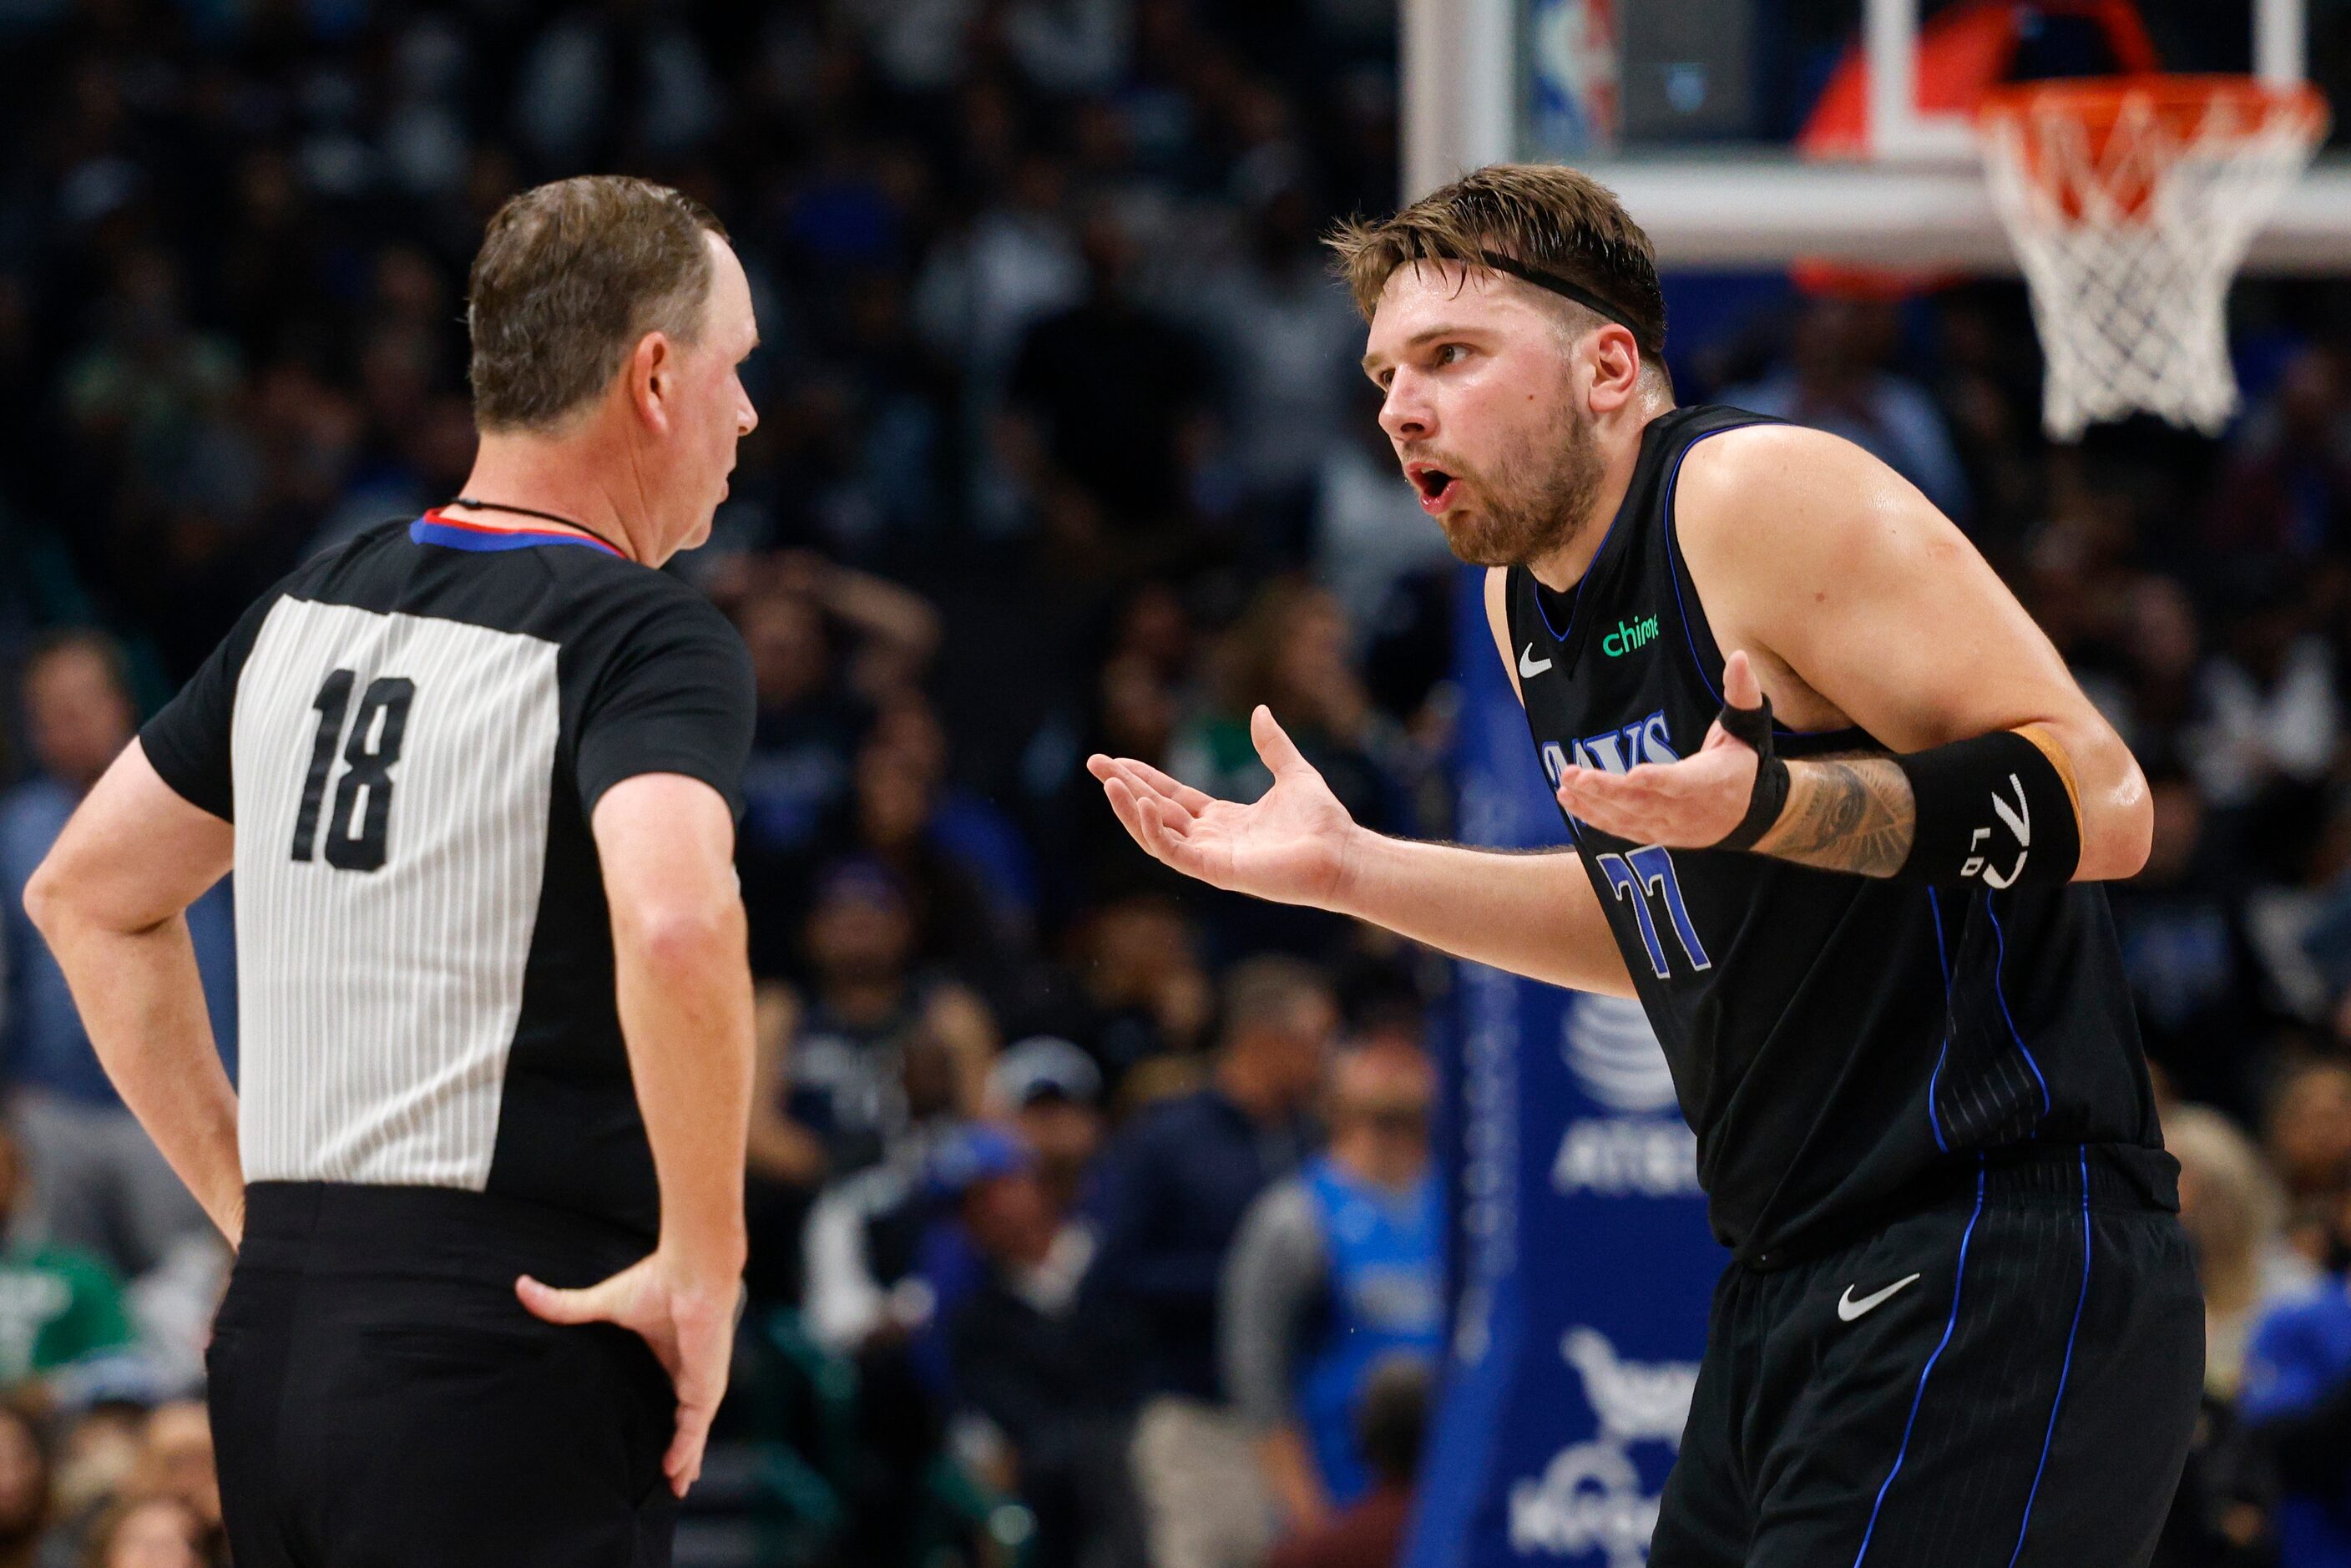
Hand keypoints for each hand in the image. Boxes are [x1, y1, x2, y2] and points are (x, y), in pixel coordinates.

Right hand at [517, 1252, 740, 1496]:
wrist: (692, 1277)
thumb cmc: (657, 1283)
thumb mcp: (604, 1303)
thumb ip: (565, 1305)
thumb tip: (522, 1286)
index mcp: (671, 1354)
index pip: (667, 1393)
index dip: (663, 1416)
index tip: (653, 1437)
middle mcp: (689, 1371)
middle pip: (684, 1419)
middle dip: (681, 1446)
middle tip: (671, 1476)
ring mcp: (701, 1381)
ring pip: (693, 1430)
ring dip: (686, 1457)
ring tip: (676, 1486)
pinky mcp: (706, 1387)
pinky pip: (695, 1428)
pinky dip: (685, 1449)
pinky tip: (673, 1472)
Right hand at [1088, 707, 1359, 909]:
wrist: (1341, 852)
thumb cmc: (1323, 821)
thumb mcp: (1293, 771)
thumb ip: (1272, 745)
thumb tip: (1260, 711)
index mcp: (1224, 819)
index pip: (1172, 797)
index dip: (1143, 778)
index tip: (1116, 759)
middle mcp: (1211, 839)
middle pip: (1155, 810)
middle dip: (1123, 787)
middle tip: (1094, 763)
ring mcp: (1211, 856)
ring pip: (1155, 832)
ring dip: (1128, 808)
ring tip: (1107, 781)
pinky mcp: (1216, 870)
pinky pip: (1173, 852)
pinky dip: (1153, 829)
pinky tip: (1140, 803)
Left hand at [1553, 650, 1766, 847]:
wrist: (1750, 814)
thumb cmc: (1741, 764)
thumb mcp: (1747, 728)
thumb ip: (1741, 693)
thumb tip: (1740, 656)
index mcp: (1710, 781)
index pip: (1682, 782)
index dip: (1657, 781)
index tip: (1633, 774)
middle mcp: (1687, 809)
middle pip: (1644, 803)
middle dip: (1607, 790)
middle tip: (1576, 775)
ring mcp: (1670, 826)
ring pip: (1628, 818)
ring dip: (1592, 803)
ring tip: (1565, 784)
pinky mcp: (1656, 834)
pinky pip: (1621, 829)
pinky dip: (1594, 817)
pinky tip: (1569, 801)